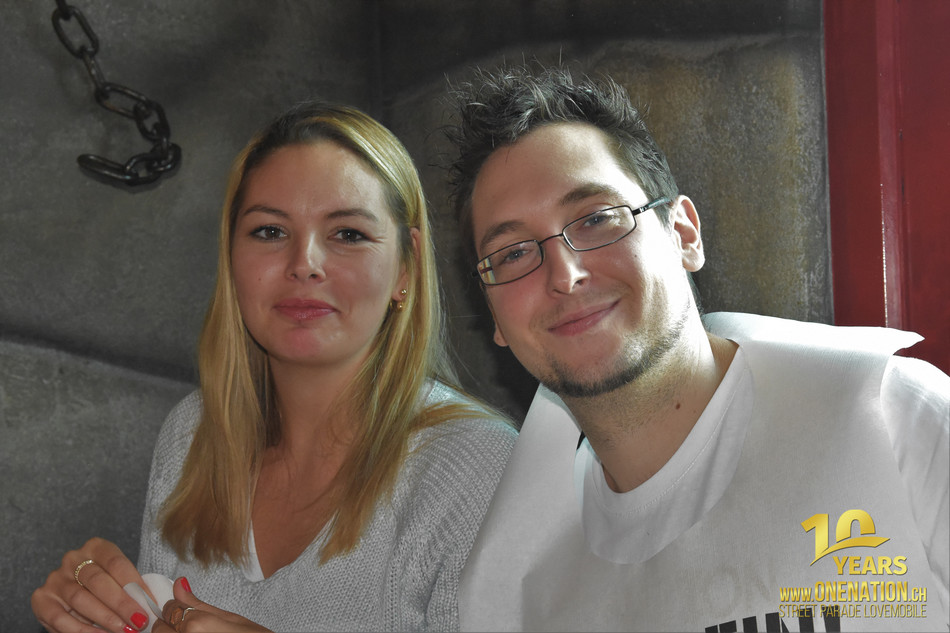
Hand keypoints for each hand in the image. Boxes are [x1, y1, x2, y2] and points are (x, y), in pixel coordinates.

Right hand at [31, 537, 152, 632]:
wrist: (75, 592)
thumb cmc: (105, 585)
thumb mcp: (118, 579)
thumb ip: (131, 587)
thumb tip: (152, 605)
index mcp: (95, 547)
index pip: (117, 563)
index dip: (135, 584)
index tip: (150, 604)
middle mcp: (72, 559)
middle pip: (98, 581)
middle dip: (121, 603)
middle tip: (139, 621)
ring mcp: (55, 579)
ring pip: (80, 599)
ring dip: (104, 618)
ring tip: (124, 630)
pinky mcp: (41, 599)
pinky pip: (61, 618)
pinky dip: (82, 630)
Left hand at [154, 577, 272, 632]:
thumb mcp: (231, 619)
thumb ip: (199, 604)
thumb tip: (179, 583)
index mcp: (196, 625)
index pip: (169, 609)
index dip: (176, 606)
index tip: (185, 608)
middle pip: (158, 629)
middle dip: (169, 624)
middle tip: (188, 624)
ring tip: (196, 631)